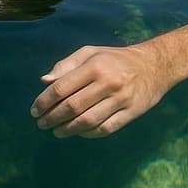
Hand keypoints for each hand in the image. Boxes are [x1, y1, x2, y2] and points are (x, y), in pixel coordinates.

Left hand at [30, 43, 167, 138]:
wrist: (153, 66)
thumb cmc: (114, 59)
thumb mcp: (90, 53)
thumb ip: (66, 66)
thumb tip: (44, 81)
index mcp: (95, 66)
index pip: (62, 87)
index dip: (44, 101)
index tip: (34, 110)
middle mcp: (108, 83)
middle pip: (72, 107)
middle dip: (52, 118)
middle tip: (41, 124)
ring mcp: (121, 100)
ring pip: (87, 122)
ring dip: (67, 130)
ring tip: (56, 131)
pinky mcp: (131, 114)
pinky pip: (105, 129)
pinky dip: (88, 134)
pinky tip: (77, 132)